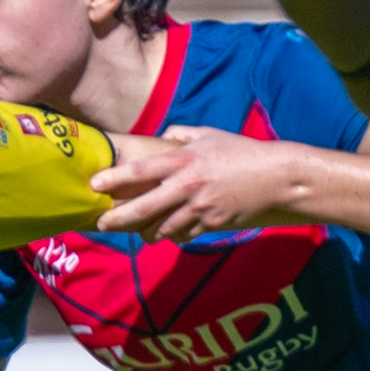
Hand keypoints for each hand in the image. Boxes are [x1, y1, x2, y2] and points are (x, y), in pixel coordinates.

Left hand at [93, 127, 301, 239]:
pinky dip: (175, 235)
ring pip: (162, 228)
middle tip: (101, 223)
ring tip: (139, 233)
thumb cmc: (242, 152)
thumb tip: (164, 137)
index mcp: (183, 160)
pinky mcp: (212, 225)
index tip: (94, 184)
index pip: (140, 170)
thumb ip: (182, 134)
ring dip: (147, 232)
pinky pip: (184, 235)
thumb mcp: (210, 134)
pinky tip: (171, 234)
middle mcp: (186, 186)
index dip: (114, 178)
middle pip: (143, 207)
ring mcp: (199, 208)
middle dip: (118, 218)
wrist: (275, 178)